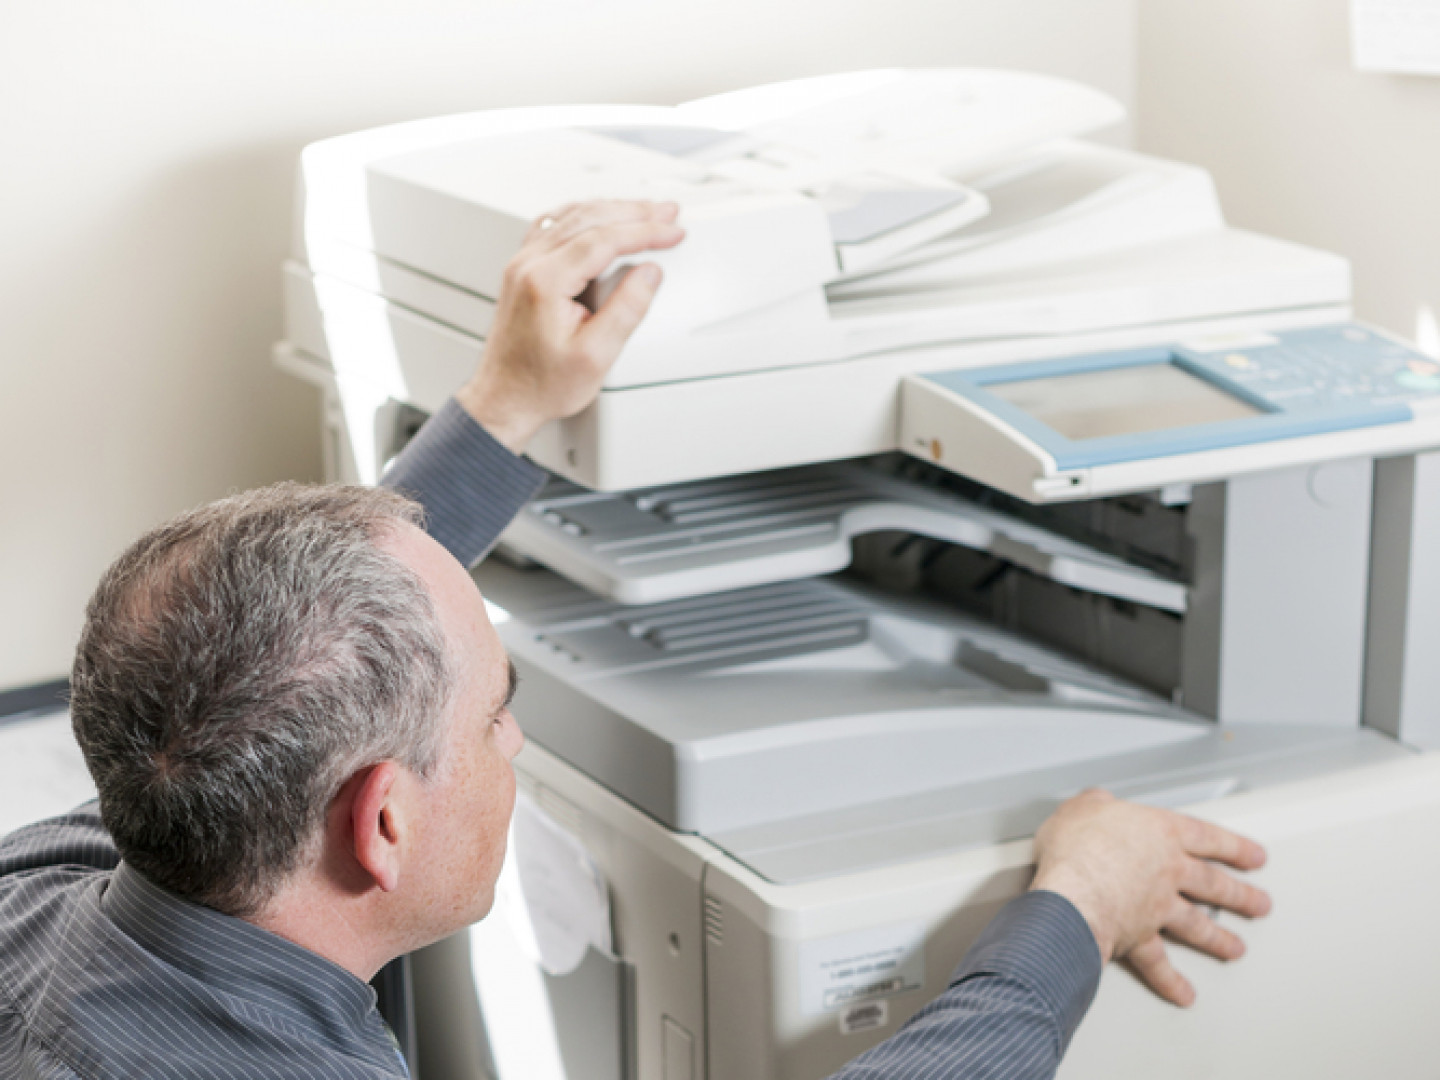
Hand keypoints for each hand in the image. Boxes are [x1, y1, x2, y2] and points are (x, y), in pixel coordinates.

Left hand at [455, 200, 685, 452]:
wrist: (505, 400)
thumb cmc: (541, 386)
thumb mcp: (596, 356)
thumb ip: (627, 309)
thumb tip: (649, 274)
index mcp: (545, 282)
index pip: (603, 239)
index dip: (644, 231)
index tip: (672, 231)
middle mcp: (528, 265)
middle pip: (587, 217)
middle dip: (634, 212)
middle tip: (667, 212)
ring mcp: (521, 265)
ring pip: (570, 216)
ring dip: (611, 209)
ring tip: (645, 211)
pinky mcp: (521, 271)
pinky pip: (554, 226)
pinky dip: (584, 216)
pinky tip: (599, 217)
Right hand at [1030, 789, 1270, 1007]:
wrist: (1073, 893)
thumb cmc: (1079, 848)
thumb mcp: (1082, 808)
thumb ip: (1095, 804)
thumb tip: (1097, 801)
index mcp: (1161, 835)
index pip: (1209, 838)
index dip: (1235, 847)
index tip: (1255, 858)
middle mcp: (1168, 872)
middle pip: (1214, 884)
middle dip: (1241, 896)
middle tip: (1260, 905)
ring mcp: (1157, 908)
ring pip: (1197, 925)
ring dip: (1220, 939)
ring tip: (1236, 949)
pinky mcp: (1138, 938)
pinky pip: (1159, 964)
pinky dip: (1171, 982)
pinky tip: (1184, 993)